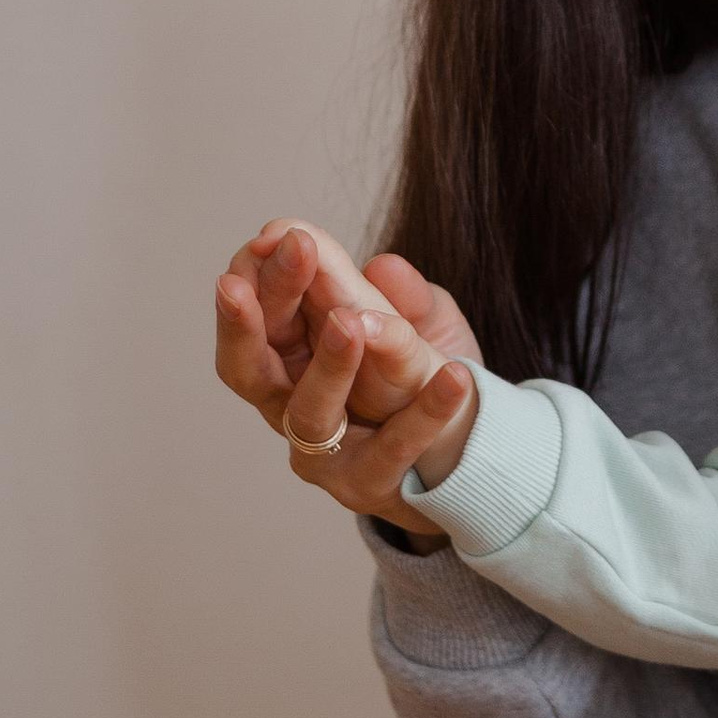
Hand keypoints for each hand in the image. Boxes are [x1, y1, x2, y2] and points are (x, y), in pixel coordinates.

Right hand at [213, 218, 481, 536]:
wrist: (466, 452)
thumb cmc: (421, 378)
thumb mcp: (418, 322)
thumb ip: (401, 295)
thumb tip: (384, 264)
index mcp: (287, 357)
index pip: (255, 315)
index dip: (256, 277)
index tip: (277, 234)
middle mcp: (288, 405)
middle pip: (250, 366)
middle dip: (261, 309)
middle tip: (292, 253)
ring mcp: (324, 451)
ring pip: (310, 410)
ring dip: (329, 363)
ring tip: (352, 321)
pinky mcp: (369, 483)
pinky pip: (395, 446)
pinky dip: (426, 411)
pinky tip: (457, 377)